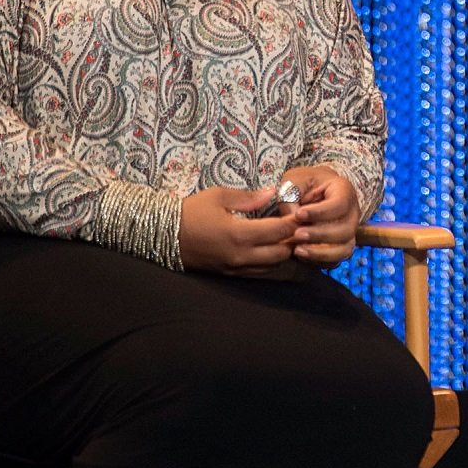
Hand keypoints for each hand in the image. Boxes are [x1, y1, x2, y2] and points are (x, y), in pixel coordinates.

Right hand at [179, 185, 297, 275]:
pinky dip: (270, 263)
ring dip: (284, 253)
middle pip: (281, 253)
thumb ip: (249, 197)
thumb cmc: (191, 211)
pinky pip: (258, 273)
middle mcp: (240, 255)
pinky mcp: (229, 274)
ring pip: (272, 266)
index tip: (305, 212)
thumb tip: (273, 193)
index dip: (295, 222)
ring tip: (288, 237)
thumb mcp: (219, 196)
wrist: (162, 234)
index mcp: (239, 234)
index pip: (279, 231)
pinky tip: (273, 249)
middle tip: (300, 226)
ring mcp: (235, 268)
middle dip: (294, 240)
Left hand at [284, 164, 360, 265]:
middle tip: (297, 234)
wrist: (314, 191)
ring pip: (344, 248)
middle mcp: (352, 213)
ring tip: (297, 250)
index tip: (298, 214)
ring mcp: (349, 231)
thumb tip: (289, 218)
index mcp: (344, 191)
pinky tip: (302, 256)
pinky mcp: (341, 246)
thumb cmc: (304, 183)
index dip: (320, 212)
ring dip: (321, 253)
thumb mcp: (295, 179)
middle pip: (345, 229)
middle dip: (320, 235)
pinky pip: (336, 259)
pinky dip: (320, 261)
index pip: (339, 204)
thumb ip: (290, 193)